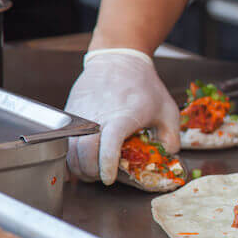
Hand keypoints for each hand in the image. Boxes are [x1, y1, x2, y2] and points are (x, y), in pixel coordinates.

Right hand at [64, 49, 179, 184]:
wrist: (118, 59)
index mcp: (122, 117)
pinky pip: (66, 139)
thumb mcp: (168, 110)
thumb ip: (171, 137)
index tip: (109, 178)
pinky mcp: (71, 112)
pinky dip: (72, 153)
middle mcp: (97, 116)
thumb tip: (168, 157)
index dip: (106, 165)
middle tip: (101, 178)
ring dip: (79, 165)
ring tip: (92, 171)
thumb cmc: (144, 86)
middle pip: (84, 152)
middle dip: (91, 171)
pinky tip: (83, 158)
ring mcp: (81, 114)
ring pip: (70, 148)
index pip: (108, 145)